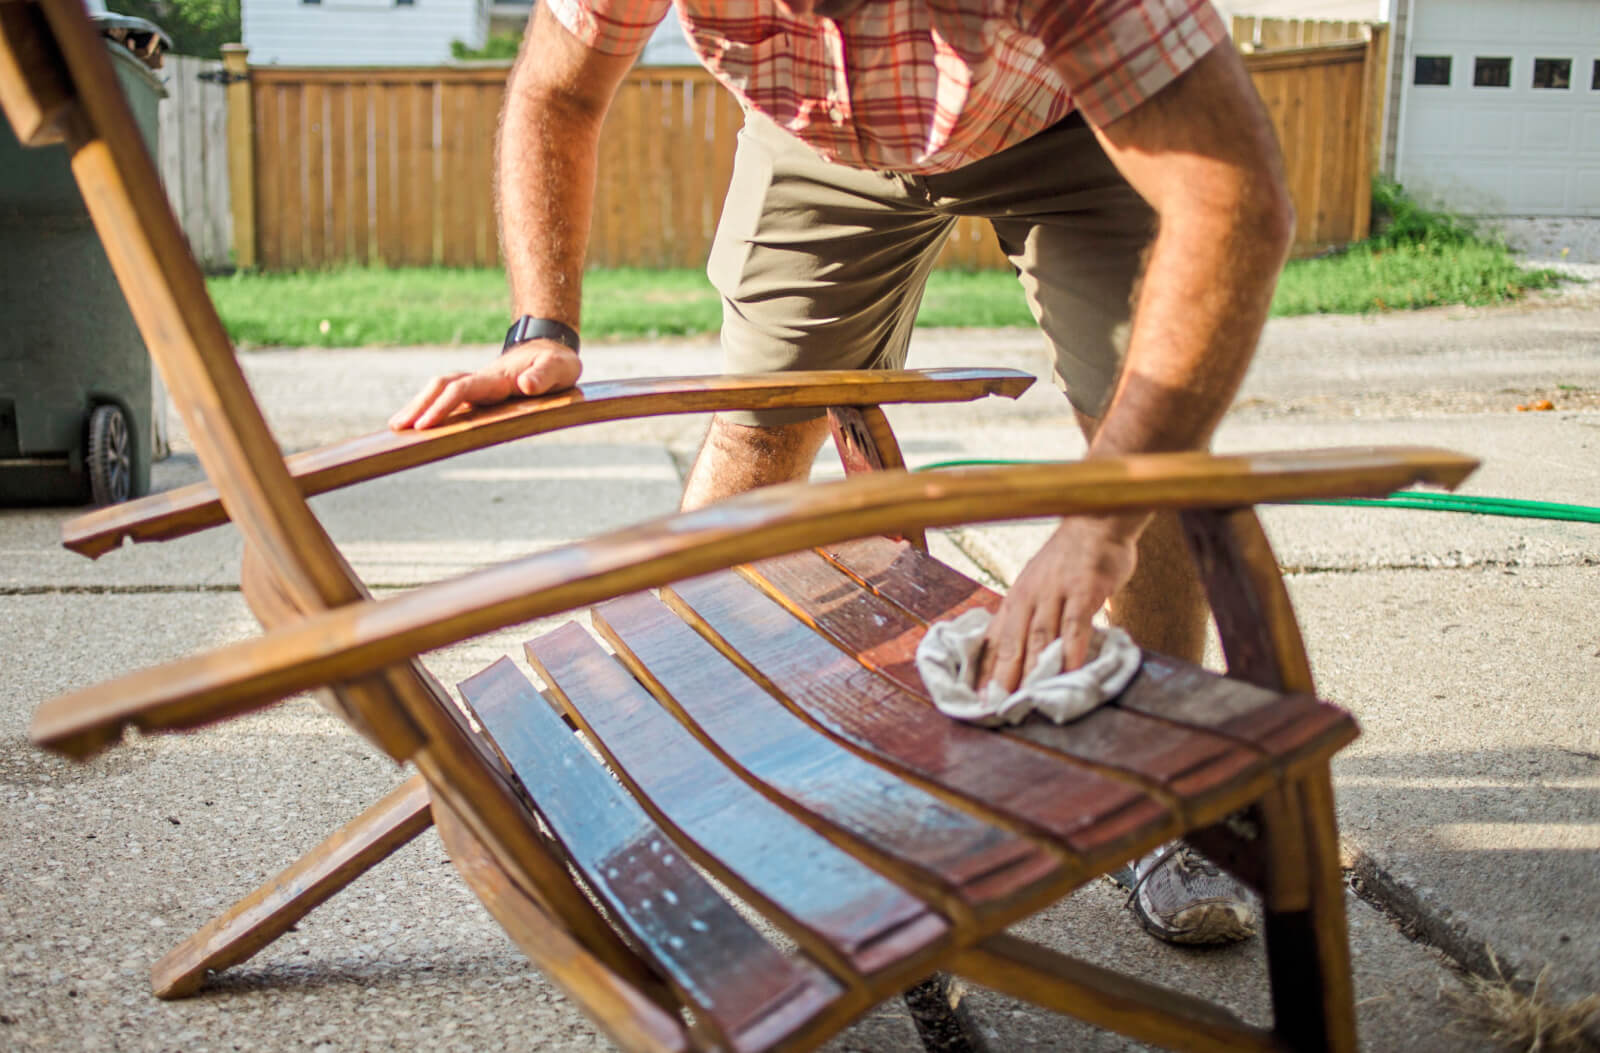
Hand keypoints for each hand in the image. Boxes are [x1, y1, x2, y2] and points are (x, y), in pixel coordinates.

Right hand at [388, 341, 580, 430]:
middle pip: (442, 386)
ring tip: (396, 426)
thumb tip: (526, 385)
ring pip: (441, 390)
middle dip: (418, 405)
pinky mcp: (479, 391)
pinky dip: (430, 407)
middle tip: (396, 427)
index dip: (442, 405)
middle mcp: (482, 379)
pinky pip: (449, 397)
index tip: (424, 424)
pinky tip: (418, 422)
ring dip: (418, 405)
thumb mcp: (561, 368)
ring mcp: (478, 384)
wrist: (551, 349)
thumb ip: (545, 375)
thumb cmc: (558, 363)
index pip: (462, 389)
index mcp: (498, 377)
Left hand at [977, 513, 1145, 694]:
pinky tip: (1069, 673)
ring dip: (1032, 671)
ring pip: (1040, 638)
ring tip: (1026, 700)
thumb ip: (1026, 616)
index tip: (977, 701)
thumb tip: (1007, 651)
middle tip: (996, 708)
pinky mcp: (1084, 590)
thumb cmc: (1068, 558)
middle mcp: (1030, 596)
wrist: (1096, 520)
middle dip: (1002, 678)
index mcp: (1016, 598)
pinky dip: (1071, 650)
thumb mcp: (1036, 584)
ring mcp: (1056, 592)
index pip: (995, 641)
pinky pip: (1076, 625)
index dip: (985, 672)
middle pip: (1012, 643)